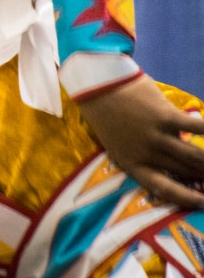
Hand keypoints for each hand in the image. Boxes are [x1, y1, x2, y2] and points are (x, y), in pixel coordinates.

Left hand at [77, 74, 203, 208]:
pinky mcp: (165, 117)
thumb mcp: (118, 141)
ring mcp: (156, 137)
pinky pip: (196, 129)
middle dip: (203, 176)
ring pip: (194, 156)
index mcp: (130, 163)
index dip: (186, 198)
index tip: (203, 202)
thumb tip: (174, 153)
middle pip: (184, 171)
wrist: (95, 85)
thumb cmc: (105, 113)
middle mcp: (145, 154)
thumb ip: (142, 151)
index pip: (163, 188)